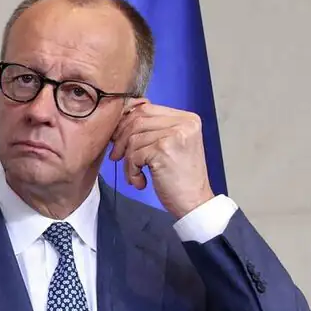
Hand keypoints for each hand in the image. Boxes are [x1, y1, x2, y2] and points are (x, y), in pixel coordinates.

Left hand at [107, 99, 214, 219]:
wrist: (194, 202)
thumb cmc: (180, 178)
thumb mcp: (172, 146)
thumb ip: (154, 130)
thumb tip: (121, 121)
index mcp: (186, 118)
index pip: (146, 108)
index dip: (126, 123)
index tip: (118, 139)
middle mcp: (183, 123)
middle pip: (137, 120)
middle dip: (120, 139)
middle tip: (117, 156)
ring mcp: (174, 135)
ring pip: (133, 138)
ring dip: (127, 160)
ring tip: (134, 175)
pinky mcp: (164, 150)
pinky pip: (133, 155)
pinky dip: (131, 171)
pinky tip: (140, 181)